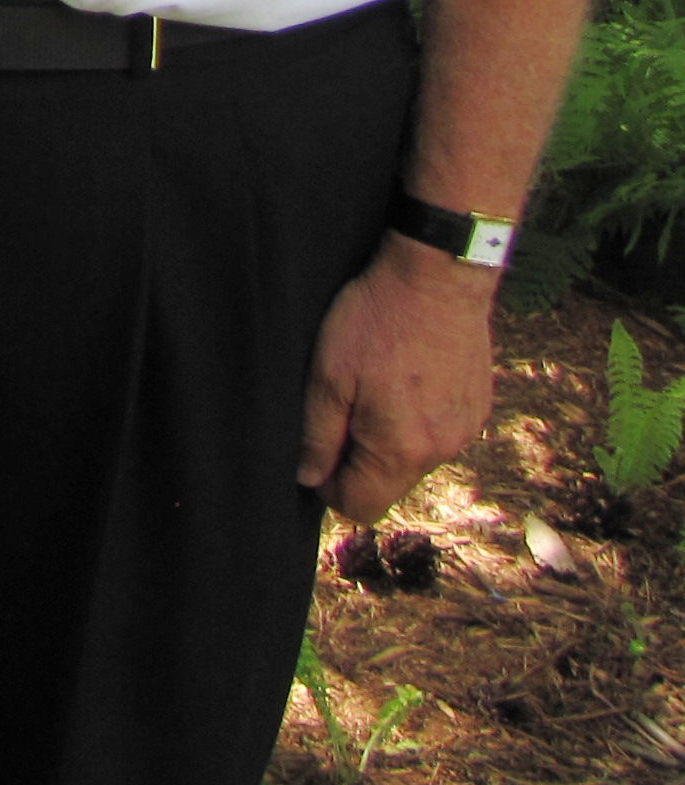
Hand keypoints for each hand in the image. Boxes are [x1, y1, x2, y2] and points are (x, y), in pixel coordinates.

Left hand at [297, 233, 501, 521]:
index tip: (317, 453)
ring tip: (374, 385)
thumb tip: (308, 477)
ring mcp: (465, 430)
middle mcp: (441, 451)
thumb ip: (318, 434)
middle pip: (389, 484)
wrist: (438, 278)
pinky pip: (438, 430)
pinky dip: (416, 416)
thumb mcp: (329, 375)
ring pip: (414, 457)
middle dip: (359, 460)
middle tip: (342, 407)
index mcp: (401, 450)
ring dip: (389, 438)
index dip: (330, 487)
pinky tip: (404, 376)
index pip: (362, 506)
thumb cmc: (377, 322)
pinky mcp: (477, 407)